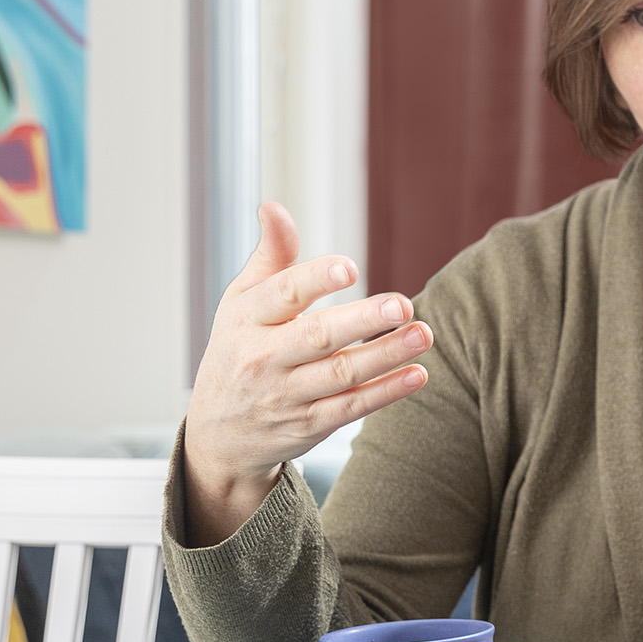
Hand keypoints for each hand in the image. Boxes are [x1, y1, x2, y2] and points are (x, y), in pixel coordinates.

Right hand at [181, 203, 431, 544]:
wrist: (219, 434)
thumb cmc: (238, 350)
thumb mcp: (241, 302)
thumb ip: (270, 256)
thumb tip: (273, 207)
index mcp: (246, 319)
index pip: (282, 295)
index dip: (316, 279)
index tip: (351, 268)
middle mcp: (263, 358)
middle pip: (317, 337)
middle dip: (362, 321)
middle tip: (403, 304)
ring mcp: (286, 395)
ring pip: (340, 374)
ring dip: (386, 355)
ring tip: (423, 334)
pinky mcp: (309, 425)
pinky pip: (351, 407)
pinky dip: (386, 393)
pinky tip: (417, 375)